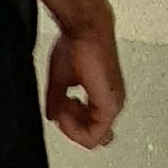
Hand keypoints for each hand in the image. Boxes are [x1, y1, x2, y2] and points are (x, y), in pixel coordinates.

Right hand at [45, 25, 124, 148]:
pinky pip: (94, 135)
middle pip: (89, 136)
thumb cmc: (78, 45)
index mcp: (103, 97)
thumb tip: (53, 115)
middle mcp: (112, 102)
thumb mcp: (62, 79)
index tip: (58, 110)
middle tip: (59, 107)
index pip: (91, 131)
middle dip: (68, 126)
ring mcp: (114, 104)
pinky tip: (66, 105)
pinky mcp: (111, 104)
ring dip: (71, 124)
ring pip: (92, 137)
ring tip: (63, 102)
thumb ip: (58, 101)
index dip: (70, 128)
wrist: (86, 31)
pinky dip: (74, 127)